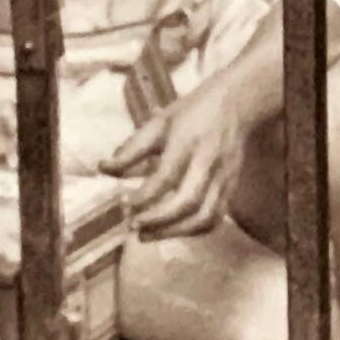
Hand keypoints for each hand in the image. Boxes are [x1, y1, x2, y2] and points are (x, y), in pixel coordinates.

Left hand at [103, 74, 255, 239]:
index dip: (144, 196)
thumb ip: (132, 148)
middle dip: (158, 220)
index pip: (166, 176)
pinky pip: (214, 218)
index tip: (124, 205)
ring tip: (147, 236)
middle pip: (188, 201)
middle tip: (134, 227)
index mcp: (187, 142)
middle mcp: (207, 162)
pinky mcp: (231, 188)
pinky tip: (171, 231)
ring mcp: (222, 178)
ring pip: (204, 216)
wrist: (236, 104)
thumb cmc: (191, 114)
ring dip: (174, 232)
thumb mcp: (159, 122)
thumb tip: (103, 169)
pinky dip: (191, 231)